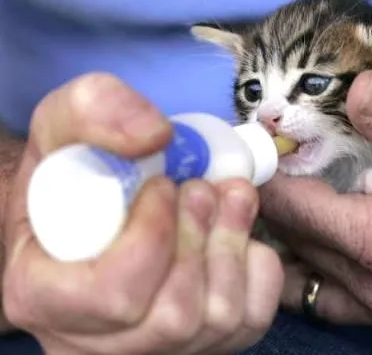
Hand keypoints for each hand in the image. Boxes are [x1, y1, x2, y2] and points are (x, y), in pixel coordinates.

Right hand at [2, 73, 283, 353]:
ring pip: (217, 320)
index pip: (114, 296)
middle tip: (204, 188)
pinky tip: (235, 236)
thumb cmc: (74, 177)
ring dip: (232, 244)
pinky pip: (251, 319)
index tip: (165, 184)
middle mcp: (99, 340)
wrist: (90, 209)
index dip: (153, 235)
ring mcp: (155, 347)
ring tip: (228, 199)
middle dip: (200, 237)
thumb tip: (156, 134)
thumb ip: (94, 111)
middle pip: (173, 316)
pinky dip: (255, 268)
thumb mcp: (63, 130)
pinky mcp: (203, 343)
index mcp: (46, 297)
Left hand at [260, 70, 371, 330]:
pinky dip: (302, 267)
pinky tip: (307, 241)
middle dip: (267, 197)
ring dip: (279, 233)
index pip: (291, 206)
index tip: (257, 145)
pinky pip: (317, 297)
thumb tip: (354, 90)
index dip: (264, 172)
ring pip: (295, 271)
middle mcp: (369, 283)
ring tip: (283, 195)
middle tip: (267, 160)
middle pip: (287, 237)